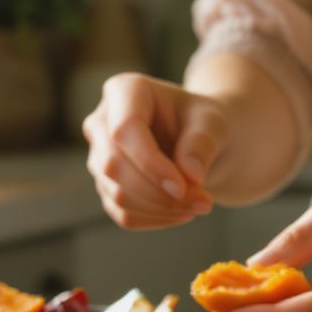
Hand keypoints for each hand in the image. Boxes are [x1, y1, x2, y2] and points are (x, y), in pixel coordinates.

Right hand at [82, 73, 229, 229]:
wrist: (199, 142)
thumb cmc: (203, 124)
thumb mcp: (212, 123)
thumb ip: (202, 143)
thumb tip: (190, 176)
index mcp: (124, 91)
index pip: (124, 130)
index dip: (151, 164)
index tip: (185, 186)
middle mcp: (101, 123)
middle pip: (114, 166)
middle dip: (159, 193)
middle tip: (204, 202)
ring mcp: (99, 158)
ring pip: (118, 195)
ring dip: (162, 209)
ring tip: (200, 205)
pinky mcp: (107, 188)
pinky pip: (124, 215)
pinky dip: (157, 219)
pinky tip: (183, 212)